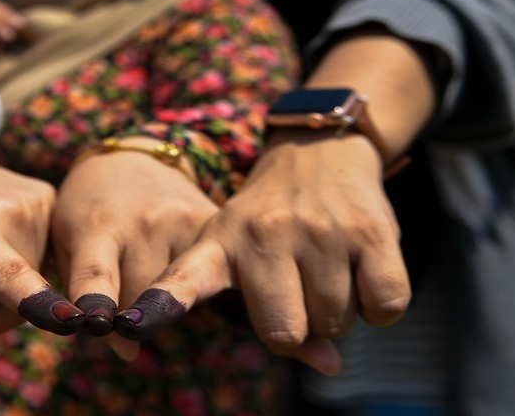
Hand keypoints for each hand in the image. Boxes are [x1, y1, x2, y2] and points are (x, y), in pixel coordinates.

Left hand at [0, 120, 77, 364]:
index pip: (7, 272)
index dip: (35, 301)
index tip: (67, 321)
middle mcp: (11, 209)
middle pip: (22, 299)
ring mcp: (36, 199)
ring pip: (37, 282)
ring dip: (5, 293)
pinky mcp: (49, 196)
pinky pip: (42, 259)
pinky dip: (19, 268)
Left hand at [52, 139, 216, 354]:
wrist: (134, 158)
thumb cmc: (88, 209)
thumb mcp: (67, 240)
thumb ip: (84, 296)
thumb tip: (126, 352)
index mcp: (97, 225)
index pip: (96, 274)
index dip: (96, 302)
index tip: (98, 326)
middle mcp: (145, 222)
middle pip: (141, 301)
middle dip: (129, 315)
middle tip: (118, 298)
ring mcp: (182, 221)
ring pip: (174, 294)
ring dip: (158, 301)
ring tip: (143, 270)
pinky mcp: (212, 222)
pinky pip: (202, 275)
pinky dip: (185, 283)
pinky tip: (170, 262)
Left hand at [114, 131, 410, 375]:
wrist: (321, 148)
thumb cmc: (272, 221)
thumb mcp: (243, 253)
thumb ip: (270, 318)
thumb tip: (330, 366)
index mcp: (219, 243)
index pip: (183, 280)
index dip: (158, 305)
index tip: (130, 324)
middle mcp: (263, 233)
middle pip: (284, 334)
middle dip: (299, 327)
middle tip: (298, 288)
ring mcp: (318, 230)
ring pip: (336, 323)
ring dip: (339, 311)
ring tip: (326, 267)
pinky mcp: (371, 230)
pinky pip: (385, 306)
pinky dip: (380, 304)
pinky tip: (364, 271)